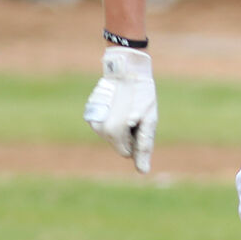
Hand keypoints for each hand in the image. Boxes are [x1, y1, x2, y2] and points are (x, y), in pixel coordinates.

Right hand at [83, 47, 157, 172]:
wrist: (126, 68)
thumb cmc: (142, 94)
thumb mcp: (149, 120)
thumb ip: (144, 146)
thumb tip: (142, 171)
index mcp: (115, 132)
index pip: (127, 153)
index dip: (137, 140)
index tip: (140, 122)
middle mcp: (100, 129)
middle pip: (118, 145)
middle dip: (128, 134)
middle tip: (134, 114)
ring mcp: (93, 121)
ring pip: (110, 136)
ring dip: (120, 126)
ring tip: (126, 107)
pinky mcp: (90, 112)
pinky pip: (104, 125)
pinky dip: (112, 119)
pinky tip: (118, 104)